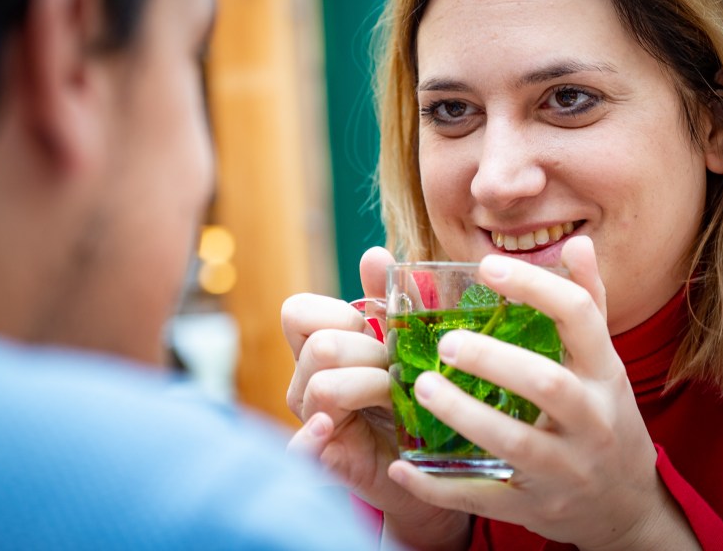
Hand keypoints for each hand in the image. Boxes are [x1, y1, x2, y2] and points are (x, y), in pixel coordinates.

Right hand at [283, 246, 470, 550]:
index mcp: (318, 350)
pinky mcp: (321, 461)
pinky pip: (300, 446)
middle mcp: (305, 384)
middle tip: (399, 371)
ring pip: (323, 385)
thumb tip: (375, 254)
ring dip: (370, 386)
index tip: (374, 330)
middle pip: (319, 345)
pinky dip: (312, 437)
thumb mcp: (403, 348)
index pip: (298, 311)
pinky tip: (332, 428)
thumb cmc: (410, 400)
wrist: (425, 467)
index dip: (340, 313)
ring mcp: (310, 422)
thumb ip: (389, 302)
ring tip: (397, 399)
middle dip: (368, 351)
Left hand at [384, 236, 696, 549]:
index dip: (535, 287)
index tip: (487, 266)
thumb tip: (578, 242)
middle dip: (494, 359)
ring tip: (422, 386)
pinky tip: (402, 465)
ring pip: (514, 443)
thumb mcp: (604, 362)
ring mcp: (564, 467)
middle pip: (547, 383)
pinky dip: (439, 486)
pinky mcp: (535, 505)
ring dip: (464, 415)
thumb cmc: (604, 415)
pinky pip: (483, 498)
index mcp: (605, 372)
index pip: (580, 317)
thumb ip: (588, 303)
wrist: (625, 505)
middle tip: (446, 341)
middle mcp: (591, 418)